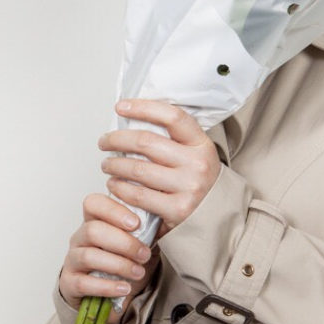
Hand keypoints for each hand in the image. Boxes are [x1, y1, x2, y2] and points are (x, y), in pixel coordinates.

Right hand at [59, 193, 159, 323]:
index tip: (136, 223)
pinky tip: (124, 288)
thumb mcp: (137, 242)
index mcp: (95, 221)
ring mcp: (72, 260)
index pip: (94, 203)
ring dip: (119, 264)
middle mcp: (80, 237)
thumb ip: (145, 229)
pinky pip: (84, 283)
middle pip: (93, 230)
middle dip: (123, 242)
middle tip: (144, 253)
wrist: (108, 295)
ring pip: (89, 256)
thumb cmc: (123, 261)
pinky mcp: (69, 283)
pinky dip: (107, 286)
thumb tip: (164, 219)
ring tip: (138, 272)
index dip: (114, 210)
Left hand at [97, 99, 221, 238]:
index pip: (172, 117)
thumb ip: (172, 139)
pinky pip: (139, 195)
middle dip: (117, 139)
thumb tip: (134, 121)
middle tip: (104, 142)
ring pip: (138, 169)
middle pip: (146, 142)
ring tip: (107, 165)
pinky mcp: (178, 209)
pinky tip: (114, 185)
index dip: (143, 108)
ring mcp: (189, 187)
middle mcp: (197, 164)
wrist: (218, 216)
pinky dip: (120, 188)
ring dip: (114, 165)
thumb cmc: (198, 181)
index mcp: (201, 144)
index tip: (121, 106)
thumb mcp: (195, 154)